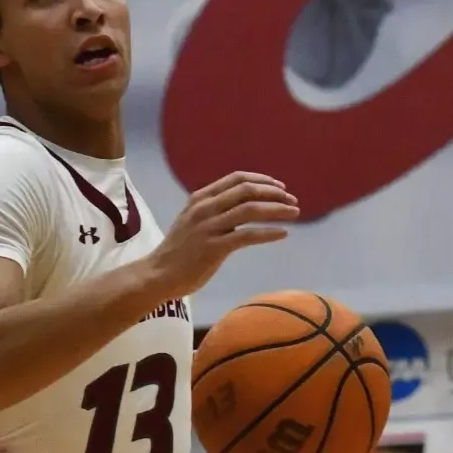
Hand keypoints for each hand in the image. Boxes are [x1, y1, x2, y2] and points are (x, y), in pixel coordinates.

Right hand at [145, 171, 298, 296]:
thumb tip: (242, 205)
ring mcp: (209, 227)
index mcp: (201, 198)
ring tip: (294, 213)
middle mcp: (205, 208)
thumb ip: (213, 209)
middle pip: (247, 190)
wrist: (158, 274)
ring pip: (251, 210)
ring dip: (277, 209)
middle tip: (292, 200)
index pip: (237, 178)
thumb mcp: (192, 220)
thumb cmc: (178, 250)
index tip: (280, 187)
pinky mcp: (214, 248)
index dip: (262, 180)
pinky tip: (283, 234)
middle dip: (274, 193)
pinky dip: (269, 233)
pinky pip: (248, 235)